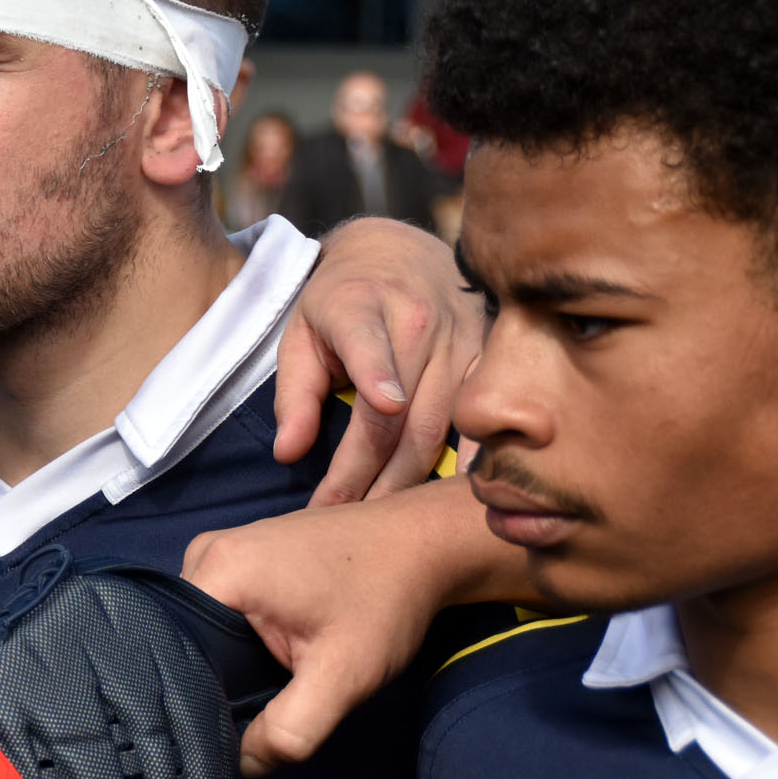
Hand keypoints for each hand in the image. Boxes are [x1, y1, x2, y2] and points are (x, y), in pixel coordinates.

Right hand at [182, 479, 520, 776]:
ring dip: (229, 661)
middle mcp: (208, 550)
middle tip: (249, 714)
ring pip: (205, 625)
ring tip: (263, 687)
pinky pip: (222, 607)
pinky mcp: (245, 553)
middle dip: (213, 680)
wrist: (423, 544)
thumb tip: (242, 765)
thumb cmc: (384, 600)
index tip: (220, 729)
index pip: (172, 647)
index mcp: (218, 568)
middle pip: (185, 637)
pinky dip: (241, 639)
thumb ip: (289, 729)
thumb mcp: (342, 675)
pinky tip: (269, 659)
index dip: (193, 695)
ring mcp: (225, 547)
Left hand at [277, 217, 481, 504]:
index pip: (371, 345)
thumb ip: (293, 393)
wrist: (399, 253)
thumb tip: (288, 454)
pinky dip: (466, 465)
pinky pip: (480, 422)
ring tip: (379, 525)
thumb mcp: (300, 333)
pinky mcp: (489, 360)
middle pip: (401, 415)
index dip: (380, 374)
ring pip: (440, 427)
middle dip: (370, 477)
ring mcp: (461, 340)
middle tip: (338, 520)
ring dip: (410, 484)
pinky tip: (445, 503)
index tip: (387, 404)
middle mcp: (418, 322)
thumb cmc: (338, 303)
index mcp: (361, 308)